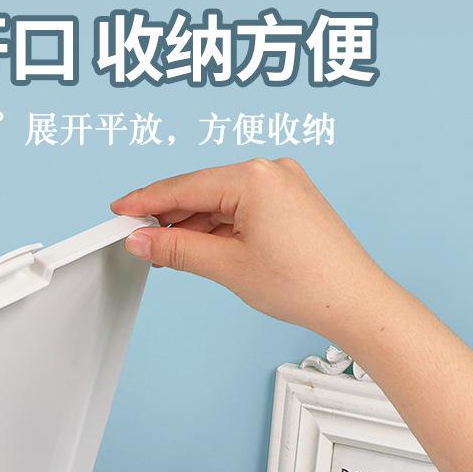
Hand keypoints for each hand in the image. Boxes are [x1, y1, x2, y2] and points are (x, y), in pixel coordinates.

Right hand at [111, 159, 386, 343]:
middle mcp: (271, 170)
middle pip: (202, 189)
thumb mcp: (227, 267)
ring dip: (194, 225)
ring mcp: (285, 183)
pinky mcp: (293, 200)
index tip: (119, 210)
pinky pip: (243, 207)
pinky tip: (203, 247)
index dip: (145, 201)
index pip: (184, 185)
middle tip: (138, 240)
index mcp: (254, 177)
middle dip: (169, 216)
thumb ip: (177, 249)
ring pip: (222, 200)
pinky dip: (220, 226)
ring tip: (170, 253)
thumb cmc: (305, 283)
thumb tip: (142, 240)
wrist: (353, 301)